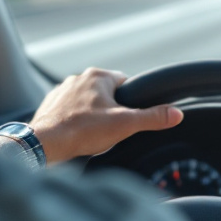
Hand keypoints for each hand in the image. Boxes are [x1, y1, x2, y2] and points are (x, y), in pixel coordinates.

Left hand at [30, 67, 182, 163]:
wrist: (45, 144)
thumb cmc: (83, 131)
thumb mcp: (125, 124)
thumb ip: (153, 117)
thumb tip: (176, 114)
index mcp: (97, 76)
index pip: (125, 82)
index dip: (132, 101)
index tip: (129, 117)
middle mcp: (78, 79)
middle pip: (106, 93)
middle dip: (111, 110)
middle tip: (111, 129)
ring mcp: (61, 92)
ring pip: (87, 102)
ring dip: (92, 116)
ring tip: (93, 135)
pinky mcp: (50, 106)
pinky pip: (69, 112)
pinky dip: (75, 122)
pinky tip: (77, 136)